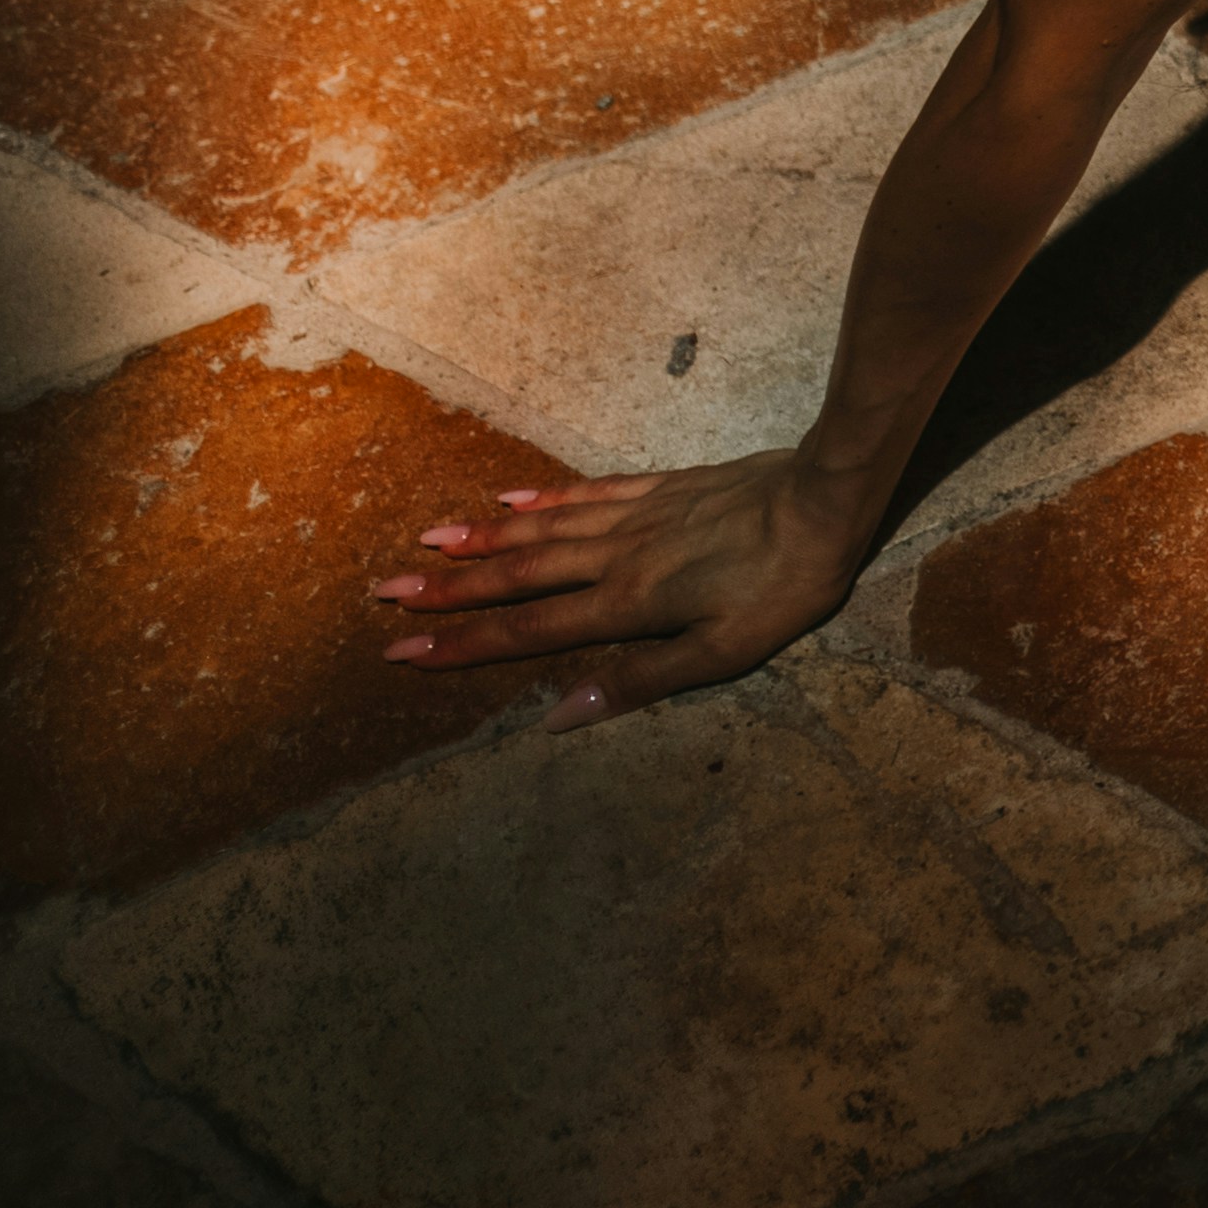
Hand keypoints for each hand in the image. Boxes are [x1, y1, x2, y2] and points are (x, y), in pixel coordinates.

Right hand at [366, 448, 882, 725]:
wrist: (824, 499)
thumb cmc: (782, 586)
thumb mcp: (723, 653)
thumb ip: (639, 682)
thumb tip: (557, 720)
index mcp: (625, 605)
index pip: (526, 631)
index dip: (461, 644)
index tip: (400, 651)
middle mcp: (615, 557)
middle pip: (518, 576)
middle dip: (450, 588)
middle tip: (383, 590)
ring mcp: (635, 516)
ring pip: (542, 530)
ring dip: (481, 539)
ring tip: (426, 541)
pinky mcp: (662, 487)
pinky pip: (588, 493)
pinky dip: (542, 498)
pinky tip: (508, 499)